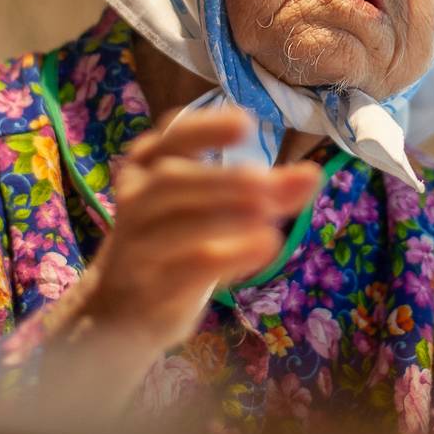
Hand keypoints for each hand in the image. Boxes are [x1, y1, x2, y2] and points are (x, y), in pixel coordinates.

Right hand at [52, 107, 322, 357]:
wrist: (120, 310)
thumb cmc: (176, 241)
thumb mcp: (216, 208)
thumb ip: (264, 191)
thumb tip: (313, 175)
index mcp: (149, 165)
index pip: (172, 137)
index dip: (206, 128)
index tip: (246, 124)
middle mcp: (137, 200)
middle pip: (171, 180)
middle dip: (223, 180)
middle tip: (268, 183)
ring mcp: (137, 246)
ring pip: (177, 226)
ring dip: (225, 216)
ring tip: (269, 214)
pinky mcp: (148, 289)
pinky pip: (185, 270)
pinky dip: (230, 255)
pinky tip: (266, 246)